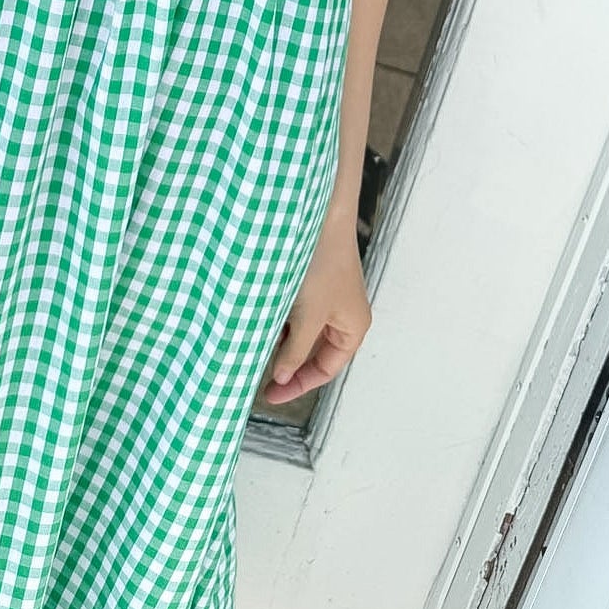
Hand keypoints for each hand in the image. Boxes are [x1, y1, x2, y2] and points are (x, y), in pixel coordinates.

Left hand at [257, 208, 371, 405]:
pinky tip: (262, 316)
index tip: (268, 393)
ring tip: (255, 343)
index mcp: (353, 327)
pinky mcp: (313, 277)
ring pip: (302, 329)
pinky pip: (296, 308)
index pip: (325, 369)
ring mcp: (328, 294)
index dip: (297, 384)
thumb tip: (280, 376)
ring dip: (281, 337)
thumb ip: (294, 352)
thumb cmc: (321, 265)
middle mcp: (343, 313)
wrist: (321, 214)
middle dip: (288, 360)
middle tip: (257, 371)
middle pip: (314, 350)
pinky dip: (280, 316)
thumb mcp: (307, 317)